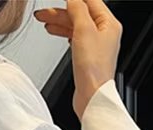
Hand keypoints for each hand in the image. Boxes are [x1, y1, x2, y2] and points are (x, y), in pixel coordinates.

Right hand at [34, 0, 121, 117]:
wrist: (91, 96)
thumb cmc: (93, 69)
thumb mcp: (84, 30)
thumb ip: (78, 9)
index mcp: (109, 23)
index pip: (90, 0)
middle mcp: (104, 33)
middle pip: (80, 13)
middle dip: (60, 11)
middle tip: (44, 11)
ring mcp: (95, 45)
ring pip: (75, 25)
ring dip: (59, 21)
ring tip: (44, 20)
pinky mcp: (87, 57)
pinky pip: (74, 38)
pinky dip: (63, 33)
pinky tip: (55, 31)